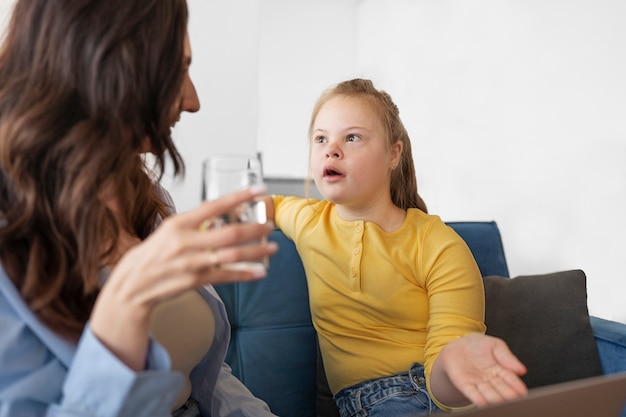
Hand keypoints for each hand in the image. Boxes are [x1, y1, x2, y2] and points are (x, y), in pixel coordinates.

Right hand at [90, 186, 277, 369]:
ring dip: (257, 251)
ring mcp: (192, 262)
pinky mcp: (195, 281)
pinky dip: (246, 274)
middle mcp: (186, 242)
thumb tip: (222, 212)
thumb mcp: (169, 230)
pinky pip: (227, 276)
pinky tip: (261, 272)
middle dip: (255, 229)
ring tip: (273, 247)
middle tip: (271, 225)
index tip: (259, 191)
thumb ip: (195, 222)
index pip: (214, 205)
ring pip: (233, 255)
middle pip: (230, 233)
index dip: (240, 197)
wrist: (133, 284)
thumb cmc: (154, 254)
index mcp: (179, 223)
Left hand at [436, 334, 527, 407]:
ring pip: (488, 393)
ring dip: (494, 399)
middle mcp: (491, 380)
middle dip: (507, 395)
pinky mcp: (464, 384)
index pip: (511, 380)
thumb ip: (507, 357)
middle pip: (501, 389)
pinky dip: (477, 398)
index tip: (522, 392)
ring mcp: (478, 383)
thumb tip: (521, 370)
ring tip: (500, 402)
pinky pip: (472, 393)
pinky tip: (482, 403)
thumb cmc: (478, 345)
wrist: (457, 345)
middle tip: (513, 399)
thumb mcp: (495, 345)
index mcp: (502, 370)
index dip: (516, 386)